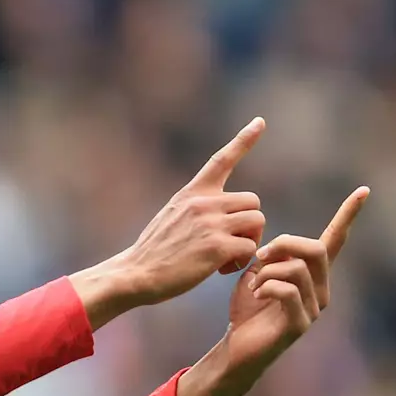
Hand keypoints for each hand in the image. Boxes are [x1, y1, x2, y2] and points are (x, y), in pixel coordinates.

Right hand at [76, 119, 266, 323]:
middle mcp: (203, 202)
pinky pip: (250, 247)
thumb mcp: (171, 216)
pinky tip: (222, 270)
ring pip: (257, 221)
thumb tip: (221, 213)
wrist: (135, 273)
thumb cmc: (154, 252)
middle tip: (234, 243)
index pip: (222, 159)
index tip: (260, 121)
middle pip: (253, 201)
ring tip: (229, 258)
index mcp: (192, 193)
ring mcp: (211, 223)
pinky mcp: (217, 247)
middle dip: (250, 224)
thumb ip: (196, 208)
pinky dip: (242, 261)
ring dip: (250, 241)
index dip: (244, 139)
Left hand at [224, 186, 369, 372]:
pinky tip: (256, 295)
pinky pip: (288, 290)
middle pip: (315, 249)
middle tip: (259, 255)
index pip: (335, 240)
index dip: (348, 215)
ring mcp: (314, 308)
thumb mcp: (257, 273)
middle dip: (284, 244)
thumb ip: (271, 256)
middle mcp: (321, 289)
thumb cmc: (247, 310)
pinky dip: (266, 286)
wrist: (237, 348)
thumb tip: (275, 247)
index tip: (363, 190)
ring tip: (253, 284)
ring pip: (298, 268)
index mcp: (313, 274)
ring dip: (268, 270)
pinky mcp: (300, 324)